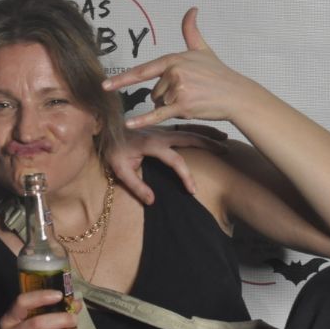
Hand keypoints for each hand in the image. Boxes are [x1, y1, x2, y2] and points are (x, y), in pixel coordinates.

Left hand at [104, 8, 270, 130]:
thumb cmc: (219, 74)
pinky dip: (143, 120)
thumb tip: (192, 9)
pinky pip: (158, 114)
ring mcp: (177, 89)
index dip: (122, 79)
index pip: (143, 70)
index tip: (105, 85)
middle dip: (166, 95)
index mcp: (174, 59)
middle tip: (189, 92)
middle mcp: (173, 72)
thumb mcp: (203, 49)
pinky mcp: (182, 106)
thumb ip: (191, 31)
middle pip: (153, 91)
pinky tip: (129, 124)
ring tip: (193, 100)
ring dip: (171, 106)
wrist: (236, 95)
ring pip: (159, 103)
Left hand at [106, 124, 226, 204]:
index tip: (193, 190)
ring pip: (189, 129)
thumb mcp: (119, 170)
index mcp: (151, 144)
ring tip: (224, 138)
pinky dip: (198, 129)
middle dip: (207, 144)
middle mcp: (160, 133)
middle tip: (225, 150)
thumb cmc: (112, 150)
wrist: (104, 129)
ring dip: (206, 134)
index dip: (185, 176)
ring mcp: (162, 129)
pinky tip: (208, 133)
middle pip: (188, 137)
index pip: (174, 160)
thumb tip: (152, 201)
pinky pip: (184, 127)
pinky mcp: (162, 128)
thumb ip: (136, 186)